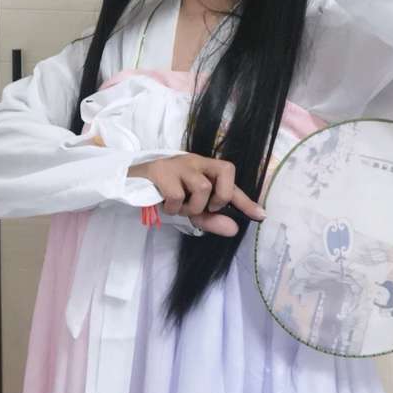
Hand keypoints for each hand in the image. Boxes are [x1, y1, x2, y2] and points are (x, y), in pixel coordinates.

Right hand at [129, 153, 266, 237]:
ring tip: (179, 208)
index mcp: (207, 170)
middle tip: (207, 207)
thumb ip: (212, 220)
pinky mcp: (162, 170)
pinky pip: (177, 195)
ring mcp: (180, 164)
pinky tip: (164, 205)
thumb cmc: (165, 194)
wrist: (131, 182)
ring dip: (192, 207)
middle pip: (226, 172)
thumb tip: (234, 229)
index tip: (261, 216)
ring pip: (202, 188)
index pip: (232, 183)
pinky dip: (173, 207)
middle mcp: (197, 162)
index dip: (247, 201)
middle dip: (221, 197)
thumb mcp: (191, 210)